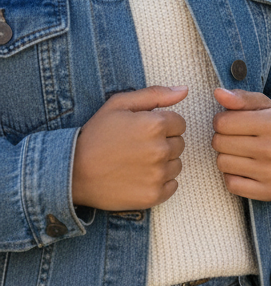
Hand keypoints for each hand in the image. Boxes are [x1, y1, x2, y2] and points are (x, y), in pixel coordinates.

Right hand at [71, 86, 186, 209]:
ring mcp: (157, 175)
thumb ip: (156, 94)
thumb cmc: (95, 135)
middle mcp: (160, 149)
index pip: (180, 124)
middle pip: (179, 144)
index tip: (144, 132)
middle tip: (138, 148)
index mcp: (156, 124)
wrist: (71, 173)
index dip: (163, 126)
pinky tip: (141, 178)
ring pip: (176, 164)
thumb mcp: (120, 104)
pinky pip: (172, 186)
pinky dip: (161, 183)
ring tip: (137, 163)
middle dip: (163, 143)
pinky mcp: (152, 196)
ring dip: (163, 163)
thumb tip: (184, 90)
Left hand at [212, 89, 270, 200]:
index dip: (221, 120)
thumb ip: (242, 98)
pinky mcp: (267, 191)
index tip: (230, 121)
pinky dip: (232, 175)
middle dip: (222, 138)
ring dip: (226, 156)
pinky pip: (231, 184)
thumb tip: (218, 93)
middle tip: (236, 137)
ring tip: (241, 152)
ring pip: (222, 163)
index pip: (223, 122)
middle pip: (219, 143)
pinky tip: (244, 168)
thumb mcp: (267, 107)